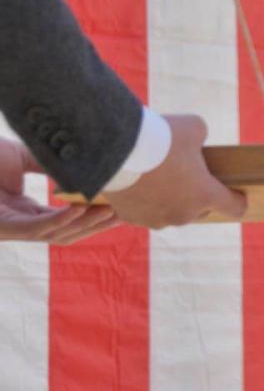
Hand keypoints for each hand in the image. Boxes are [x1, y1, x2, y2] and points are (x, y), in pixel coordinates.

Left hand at [0, 137, 117, 243]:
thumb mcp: (24, 158)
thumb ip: (50, 164)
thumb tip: (83, 163)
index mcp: (25, 213)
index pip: (66, 220)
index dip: (94, 215)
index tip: (119, 205)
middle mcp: (21, 224)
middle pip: (68, 232)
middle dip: (98, 224)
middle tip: (125, 213)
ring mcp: (12, 227)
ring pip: (57, 233)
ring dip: (87, 224)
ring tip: (112, 211)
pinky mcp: (4, 225)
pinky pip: (37, 227)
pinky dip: (61, 219)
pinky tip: (79, 208)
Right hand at [105, 114, 246, 227]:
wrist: (114, 150)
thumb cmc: (161, 138)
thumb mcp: (194, 127)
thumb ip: (202, 138)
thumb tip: (195, 144)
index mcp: (205, 195)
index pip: (235, 207)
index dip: (237, 199)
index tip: (236, 192)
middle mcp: (183, 214)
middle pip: (200, 210)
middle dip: (198, 195)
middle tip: (189, 173)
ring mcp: (156, 220)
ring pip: (171, 212)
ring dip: (170, 199)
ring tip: (161, 175)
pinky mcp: (131, 219)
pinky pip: (146, 212)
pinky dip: (146, 201)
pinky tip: (142, 183)